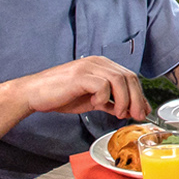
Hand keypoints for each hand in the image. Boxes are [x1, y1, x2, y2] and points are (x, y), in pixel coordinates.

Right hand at [18, 56, 148, 119]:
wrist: (35, 94)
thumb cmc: (61, 95)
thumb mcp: (92, 100)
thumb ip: (110, 102)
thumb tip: (129, 110)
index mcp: (102, 65)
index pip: (129, 76)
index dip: (140, 95)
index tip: (143, 111)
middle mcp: (98, 62)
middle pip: (128, 76)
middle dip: (137, 99)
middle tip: (136, 116)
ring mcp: (89, 66)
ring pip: (119, 79)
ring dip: (124, 100)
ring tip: (119, 113)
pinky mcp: (80, 75)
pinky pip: (103, 85)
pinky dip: (104, 98)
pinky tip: (96, 104)